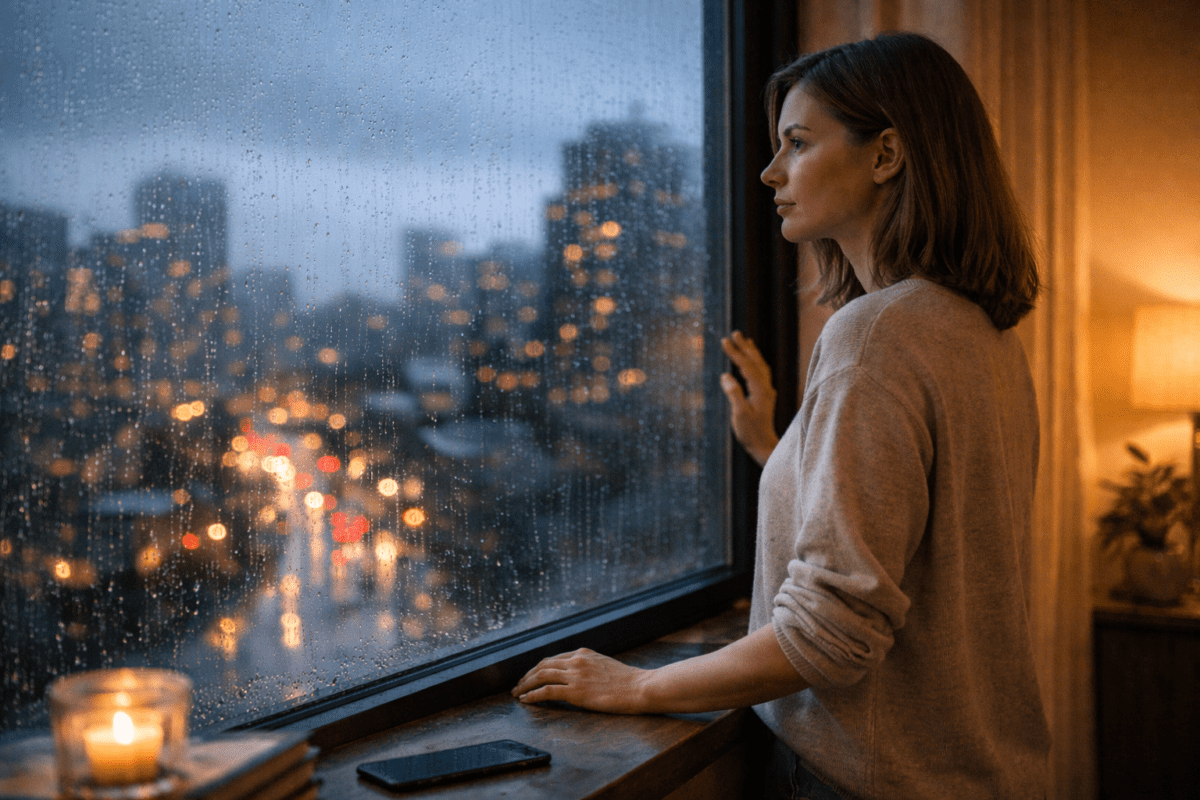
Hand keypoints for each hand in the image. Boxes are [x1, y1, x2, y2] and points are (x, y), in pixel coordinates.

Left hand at [512, 648, 647, 713]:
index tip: (530, 676)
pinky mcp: (575, 691)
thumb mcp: (605, 666)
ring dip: (525, 685)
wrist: (640, 687)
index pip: (553, 659)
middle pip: (542, 665)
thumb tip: (579, 676)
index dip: (538, 668)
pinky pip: (547, 691)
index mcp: (583, 653)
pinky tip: (526, 700)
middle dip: (527, 675)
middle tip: (518, 686)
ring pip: (541, 676)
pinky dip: (533, 695)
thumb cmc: (628, 681)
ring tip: (517, 694)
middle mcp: (576, 660)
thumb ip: (589, 667)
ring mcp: (575, 675)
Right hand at [720, 331, 778, 465]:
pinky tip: (751, 362)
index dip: (735, 353)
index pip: (747, 366)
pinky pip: (761, 374)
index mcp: (760, 390)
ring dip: (752, 353)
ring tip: (746, 341)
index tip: (724, 340)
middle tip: (735, 333)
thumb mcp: (739, 414)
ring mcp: (767, 392)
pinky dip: (756, 363)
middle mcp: (766, 388)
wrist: (764, 446)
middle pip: (756, 362)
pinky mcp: (765, 397)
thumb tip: (726, 376)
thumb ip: (734, 394)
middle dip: (745, 347)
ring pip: (761, 367)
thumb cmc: (751, 432)